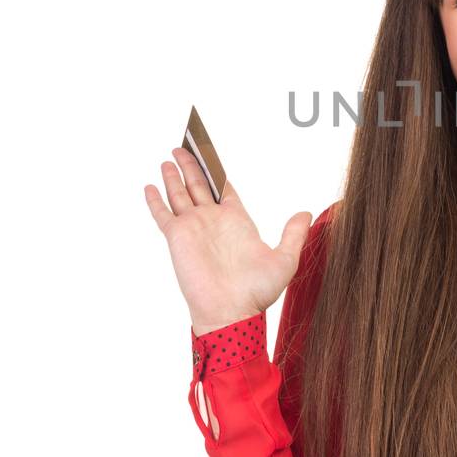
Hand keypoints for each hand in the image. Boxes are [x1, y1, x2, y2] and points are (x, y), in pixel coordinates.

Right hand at [143, 146, 312, 334]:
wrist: (231, 312)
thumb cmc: (257, 292)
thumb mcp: (285, 259)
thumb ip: (293, 234)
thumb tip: (306, 214)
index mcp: (237, 220)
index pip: (225, 188)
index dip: (218, 170)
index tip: (211, 154)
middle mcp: (213, 220)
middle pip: (200, 184)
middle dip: (193, 164)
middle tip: (186, 144)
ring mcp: (194, 227)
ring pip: (181, 194)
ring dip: (174, 175)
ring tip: (169, 157)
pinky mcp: (177, 237)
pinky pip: (163, 214)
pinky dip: (155, 200)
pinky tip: (150, 186)